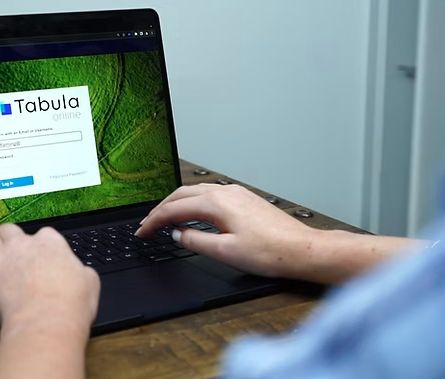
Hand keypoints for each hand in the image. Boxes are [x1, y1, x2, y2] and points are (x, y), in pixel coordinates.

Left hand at [0, 224, 99, 331]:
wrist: (45, 320)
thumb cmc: (68, 304)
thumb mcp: (89, 283)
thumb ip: (81, 272)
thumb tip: (81, 274)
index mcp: (50, 242)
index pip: (43, 234)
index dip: (40, 245)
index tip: (39, 254)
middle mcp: (23, 244)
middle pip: (10, 230)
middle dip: (10, 239)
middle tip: (10, 249)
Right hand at [135, 184, 318, 278]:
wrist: (302, 249)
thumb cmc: (270, 252)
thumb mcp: (225, 252)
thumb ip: (195, 241)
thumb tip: (177, 233)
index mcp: (217, 203)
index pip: (174, 209)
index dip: (154, 220)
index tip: (142, 231)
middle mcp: (225, 192)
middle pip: (182, 195)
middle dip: (160, 209)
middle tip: (147, 225)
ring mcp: (236, 193)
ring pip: (196, 192)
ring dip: (176, 203)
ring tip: (164, 218)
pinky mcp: (245, 199)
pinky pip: (210, 195)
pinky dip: (193, 202)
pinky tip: (193, 213)